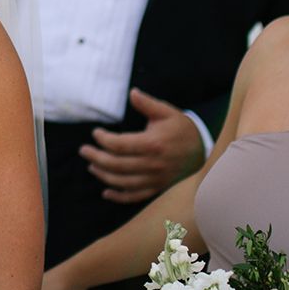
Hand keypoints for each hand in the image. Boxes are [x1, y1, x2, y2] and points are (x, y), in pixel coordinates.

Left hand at [81, 90, 204, 204]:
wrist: (204, 152)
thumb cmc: (182, 129)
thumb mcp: (167, 112)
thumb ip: (147, 104)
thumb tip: (132, 93)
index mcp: (153, 144)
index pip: (119, 145)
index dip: (103, 140)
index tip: (96, 133)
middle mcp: (153, 164)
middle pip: (116, 165)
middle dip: (96, 158)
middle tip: (84, 151)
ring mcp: (155, 179)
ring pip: (122, 182)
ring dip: (103, 175)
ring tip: (92, 166)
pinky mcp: (158, 188)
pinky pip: (135, 197)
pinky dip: (119, 197)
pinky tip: (106, 192)